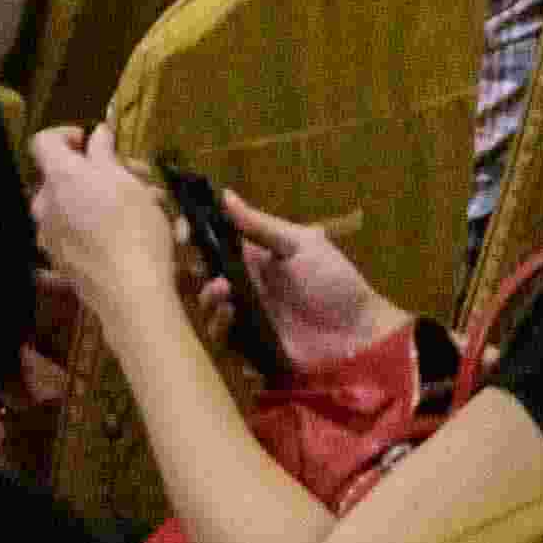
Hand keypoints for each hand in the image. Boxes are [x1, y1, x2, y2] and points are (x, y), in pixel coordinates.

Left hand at [22, 129, 184, 331]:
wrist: (132, 294)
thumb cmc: (134, 230)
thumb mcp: (127, 181)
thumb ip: (105, 152)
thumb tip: (97, 134)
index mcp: (60, 179)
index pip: (43, 141)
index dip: (67, 135)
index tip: (94, 141)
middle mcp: (46, 207)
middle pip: (64, 177)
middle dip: (100, 172)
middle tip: (137, 176)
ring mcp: (51, 238)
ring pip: (74, 206)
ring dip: (104, 200)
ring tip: (146, 207)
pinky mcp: (62, 263)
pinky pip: (76, 234)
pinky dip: (98, 227)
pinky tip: (130, 235)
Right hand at [209, 178, 402, 363]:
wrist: (357, 331)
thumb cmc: (333, 281)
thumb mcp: (300, 245)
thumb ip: (261, 225)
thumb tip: (224, 195)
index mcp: (255, 258)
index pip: (214, 243)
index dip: (195, 236)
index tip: (184, 230)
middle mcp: (245, 286)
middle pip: (203, 276)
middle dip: (193, 269)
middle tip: (198, 264)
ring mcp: (246, 317)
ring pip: (208, 308)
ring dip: (206, 298)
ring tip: (220, 290)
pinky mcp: (250, 347)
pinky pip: (223, 339)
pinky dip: (219, 326)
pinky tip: (230, 313)